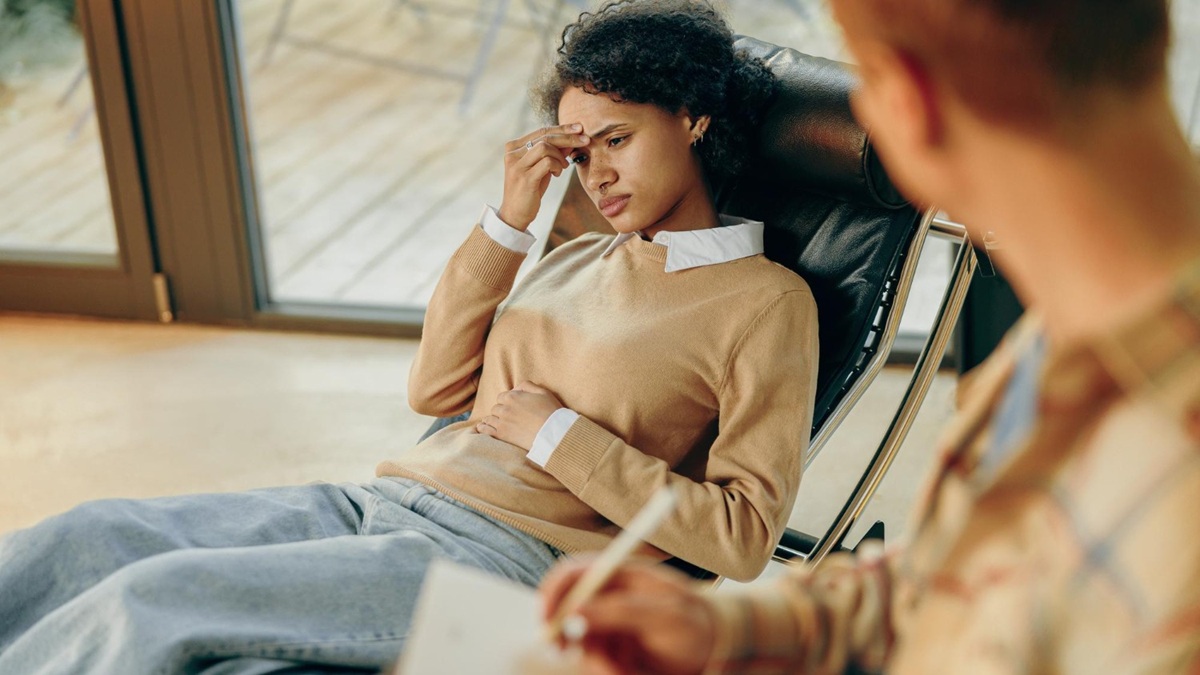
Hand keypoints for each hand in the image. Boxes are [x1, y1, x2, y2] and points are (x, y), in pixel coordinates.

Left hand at [476, 381, 564, 450]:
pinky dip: (483, 428)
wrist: (553, 433)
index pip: (502, 397)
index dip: (507, 401)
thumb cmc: (551, 412)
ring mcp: (502, 422)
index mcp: (513, 396)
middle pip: (496, 407)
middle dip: (501, 410)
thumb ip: (527, 385)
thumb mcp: (542, 392)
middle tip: (508, 416)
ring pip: (489, 418)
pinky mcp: (502, 434)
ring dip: (492, 419)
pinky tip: (481, 427)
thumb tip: (516, 388)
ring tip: (494, 422)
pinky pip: (486, 430)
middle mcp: (505, 408)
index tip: (512, 407)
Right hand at [499, 124, 589, 230]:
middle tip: (585, 140)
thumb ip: (554, 153)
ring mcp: (517, 165)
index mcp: (514, 147)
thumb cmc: (530, 190)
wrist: (515, 214)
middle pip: (545, 136)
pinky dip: (557, 165)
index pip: (541, 131)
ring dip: (560, 156)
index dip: (562, 128)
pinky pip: (547, 162)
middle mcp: (513, 153)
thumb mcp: (543, 168)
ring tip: (563, 166)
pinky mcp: (524, 178)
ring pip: (545, 147)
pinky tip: (557, 174)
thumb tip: (573, 138)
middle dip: (568, 137)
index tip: (579, 128)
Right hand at [539, 559, 717, 674]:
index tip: (547, 621)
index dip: (553, 593)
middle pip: (564, 610)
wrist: (714, 651)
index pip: (572, 573)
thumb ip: (620, 610)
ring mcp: (607, 625)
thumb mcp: (664, 615)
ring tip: (626, 670)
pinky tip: (629, 673)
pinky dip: (606, 671)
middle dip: (562, 634)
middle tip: (564, 653)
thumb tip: (576, 611)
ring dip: (595, 661)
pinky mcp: (611, 651)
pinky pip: (594, 663)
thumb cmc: (694, 622)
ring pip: (578, 644)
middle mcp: (607, 599)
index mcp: (619, 576)